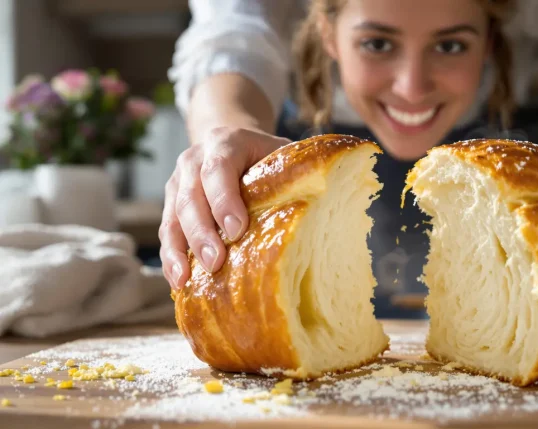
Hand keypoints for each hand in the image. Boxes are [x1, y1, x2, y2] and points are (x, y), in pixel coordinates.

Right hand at [160, 127, 288, 289]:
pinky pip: (167, 232)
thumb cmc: (266, 156)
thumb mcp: (282, 153)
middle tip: (215, 263)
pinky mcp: (171, 204)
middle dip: (201, 233)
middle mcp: (194, 160)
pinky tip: (178, 281)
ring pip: (172, 217)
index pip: (219, 169)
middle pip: (191, 197)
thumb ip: (298, 170)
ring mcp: (177, 182)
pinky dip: (171, 257)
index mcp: (225, 143)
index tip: (236, 230)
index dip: (224, 199)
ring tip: (186, 279)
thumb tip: (329, 197)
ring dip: (178, 250)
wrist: (231, 143)